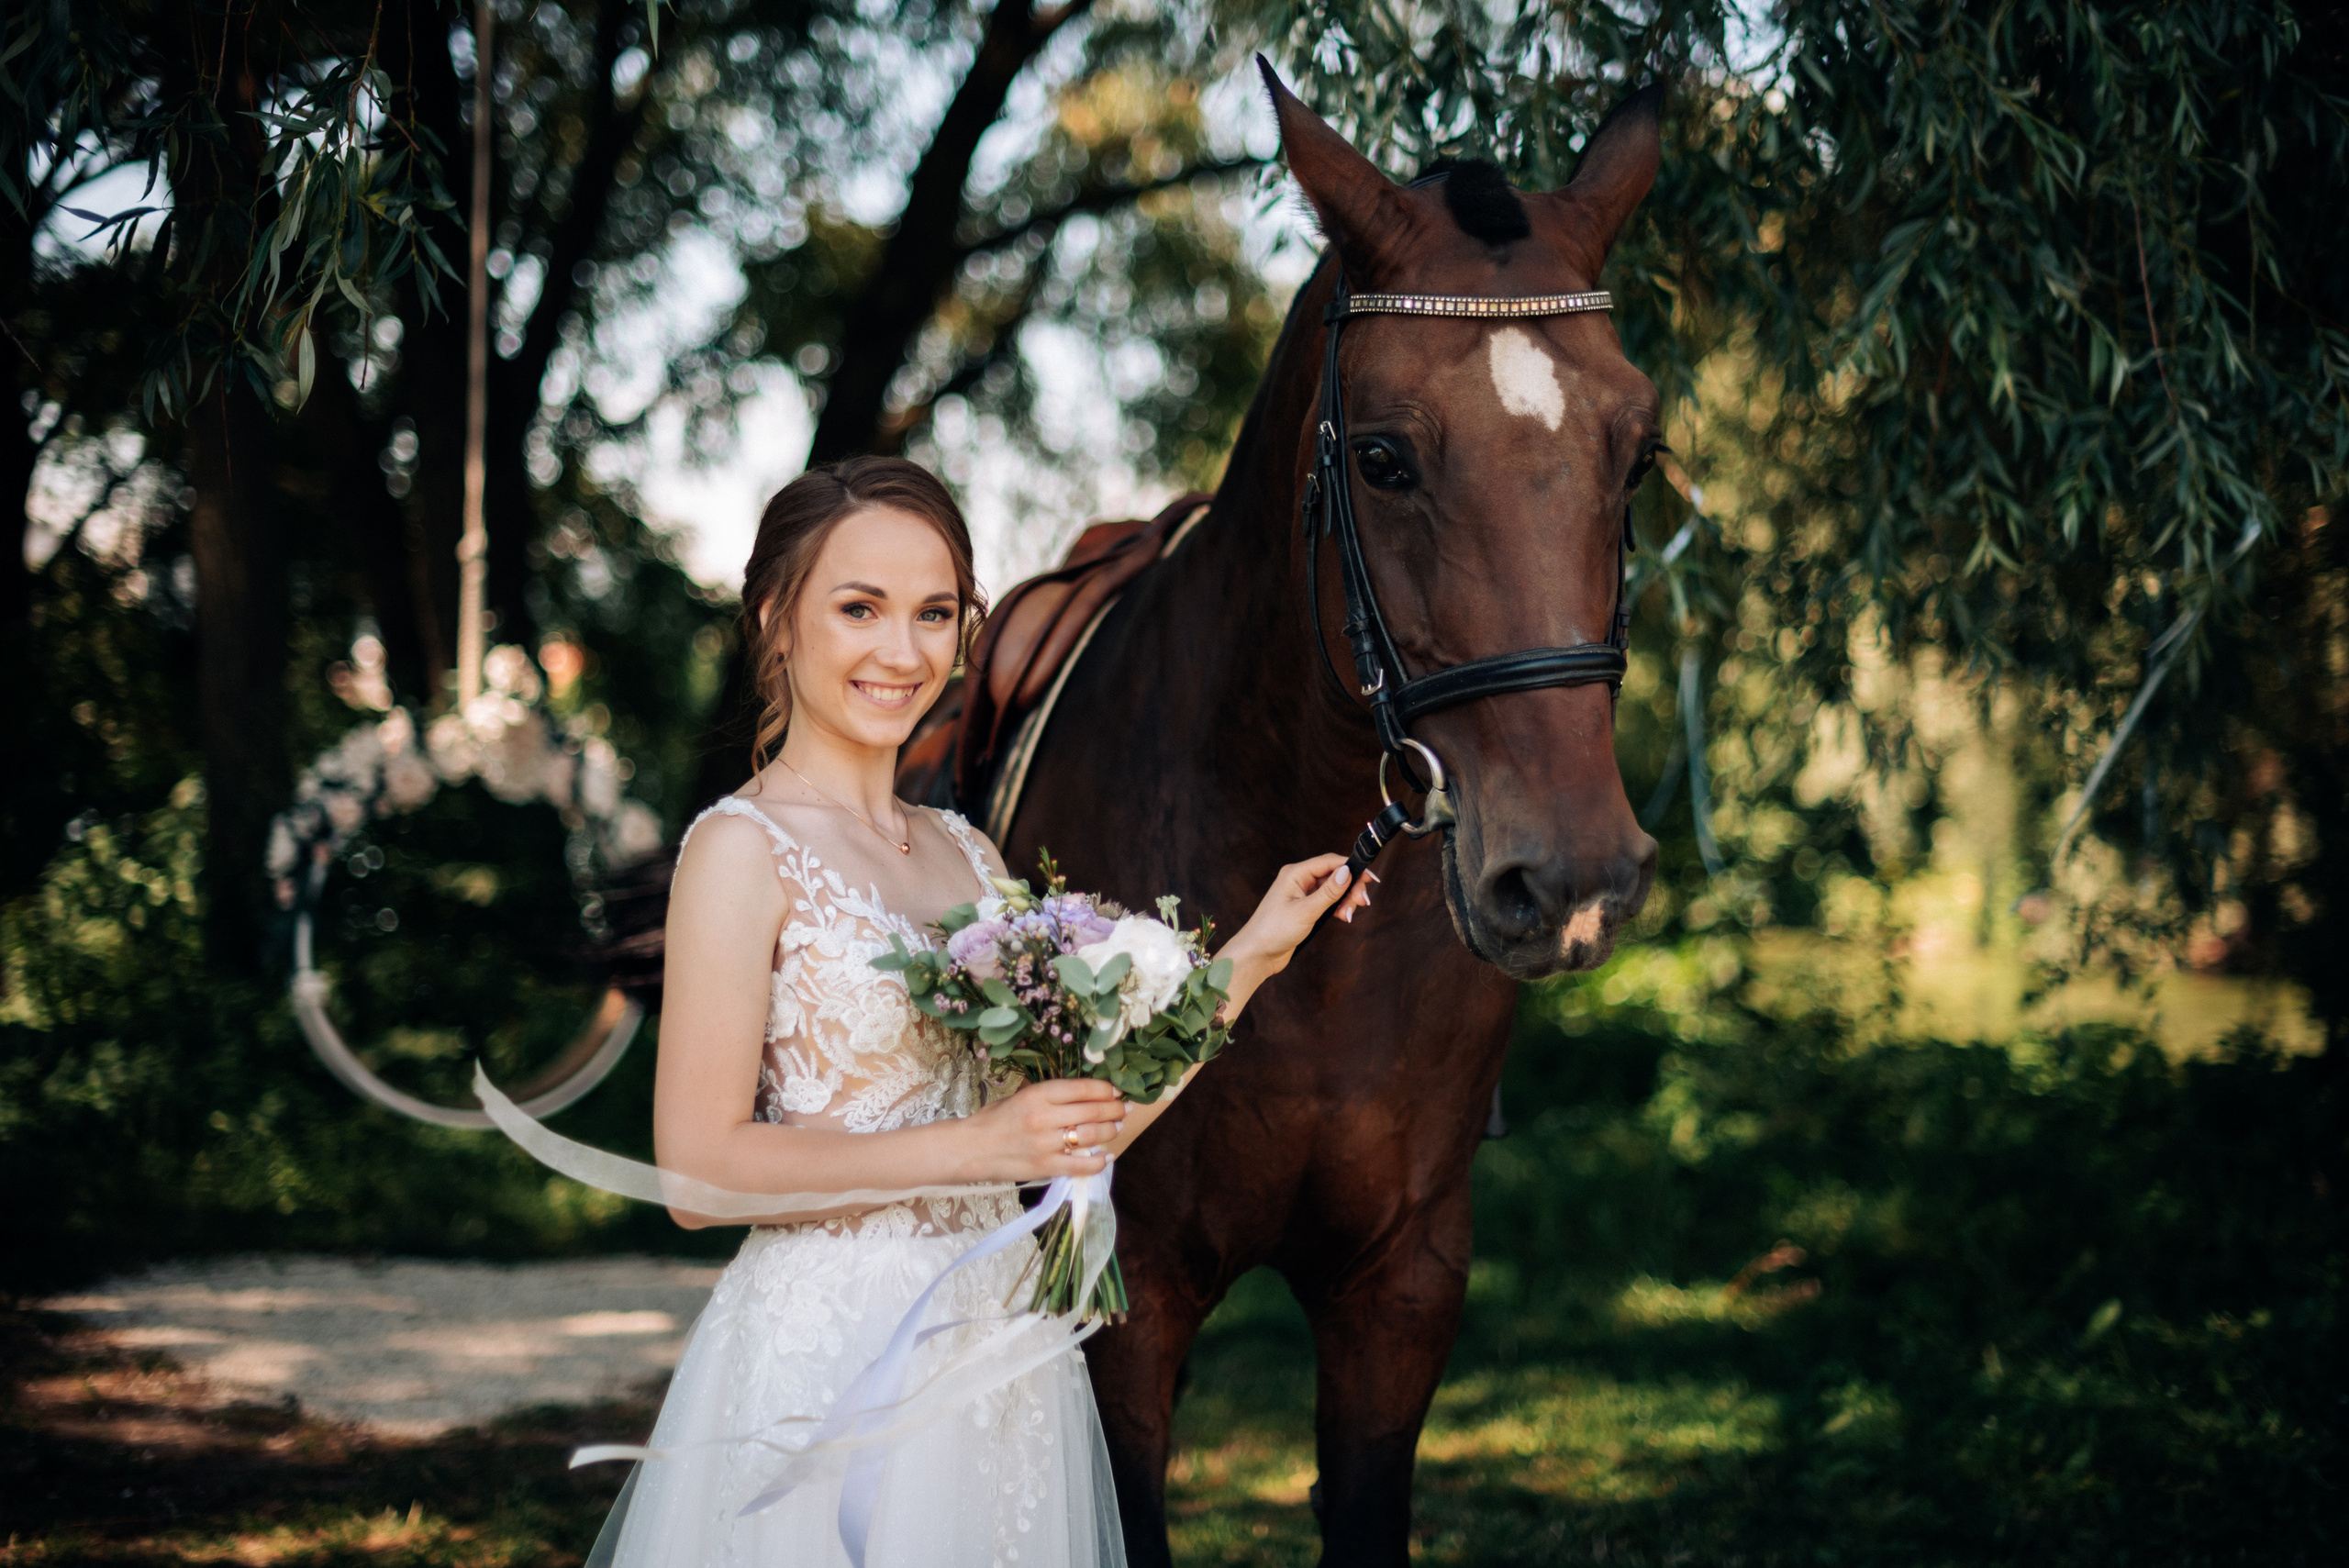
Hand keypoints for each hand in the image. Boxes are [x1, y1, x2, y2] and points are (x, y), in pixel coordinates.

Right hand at [956, 1078, 1124, 1181]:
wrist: (970, 1149)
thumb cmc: (995, 1120)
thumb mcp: (1021, 1097)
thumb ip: (1051, 1097)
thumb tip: (1086, 1096)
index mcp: (1037, 1095)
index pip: (1083, 1089)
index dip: (1106, 1089)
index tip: (1116, 1091)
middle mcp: (1044, 1117)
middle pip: (1092, 1111)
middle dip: (1114, 1109)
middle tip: (1124, 1109)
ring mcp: (1045, 1144)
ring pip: (1091, 1136)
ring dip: (1110, 1131)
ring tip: (1117, 1127)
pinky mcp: (1045, 1167)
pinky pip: (1081, 1165)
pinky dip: (1098, 1161)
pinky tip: (1106, 1156)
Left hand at [1227, 853, 1375, 979]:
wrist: (1257, 954)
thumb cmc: (1274, 931)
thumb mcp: (1306, 911)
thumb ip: (1328, 892)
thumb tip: (1347, 871)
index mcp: (1295, 873)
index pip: (1330, 862)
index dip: (1352, 867)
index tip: (1371, 878)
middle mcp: (1298, 880)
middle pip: (1334, 875)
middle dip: (1350, 887)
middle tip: (1362, 902)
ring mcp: (1301, 894)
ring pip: (1332, 889)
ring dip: (1344, 900)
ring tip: (1348, 915)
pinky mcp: (1304, 908)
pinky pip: (1327, 901)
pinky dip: (1337, 907)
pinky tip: (1342, 917)